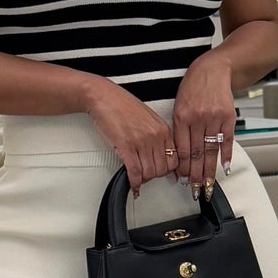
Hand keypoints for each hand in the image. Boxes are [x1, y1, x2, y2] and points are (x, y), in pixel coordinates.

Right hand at [83, 79, 178, 194]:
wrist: (103, 96)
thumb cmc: (121, 104)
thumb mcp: (148, 118)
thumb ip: (156, 135)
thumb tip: (157, 153)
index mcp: (163, 129)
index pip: (174, 159)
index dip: (167, 170)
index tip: (161, 173)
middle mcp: (155, 136)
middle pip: (162, 169)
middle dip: (154, 176)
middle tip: (146, 175)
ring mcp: (141, 142)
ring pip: (149, 173)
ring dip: (142, 179)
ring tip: (137, 177)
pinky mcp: (126, 146)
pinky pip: (134, 171)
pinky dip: (133, 181)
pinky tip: (131, 182)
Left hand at [173, 52, 235, 197]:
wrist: (213, 70)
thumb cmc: (194, 87)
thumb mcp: (179, 105)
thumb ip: (180, 129)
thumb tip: (180, 154)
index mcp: (182, 117)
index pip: (182, 149)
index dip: (183, 167)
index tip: (182, 179)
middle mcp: (198, 118)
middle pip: (197, 153)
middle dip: (195, 175)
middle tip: (195, 189)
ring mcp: (214, 118)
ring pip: (211, 150)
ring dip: (210, 170)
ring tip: (207, 184)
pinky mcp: (228, 117)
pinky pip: (227, 140)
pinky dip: (226, 154)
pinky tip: (224, 167)